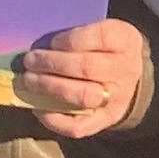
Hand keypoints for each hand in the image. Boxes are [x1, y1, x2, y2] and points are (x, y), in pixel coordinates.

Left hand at [19, 18, 146, 139]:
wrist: (128, 77)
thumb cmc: (103, 48)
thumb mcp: (99, 31)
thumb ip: (75, 33)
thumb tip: (39, 46)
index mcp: (125, 41)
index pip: (101, 37)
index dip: (72, 40)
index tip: (53, 42)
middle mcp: (126, 70)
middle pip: (88, 68)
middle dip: (53, 64)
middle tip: (30, 60)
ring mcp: (117, 99)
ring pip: (83, 96)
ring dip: (51, 87)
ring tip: (30, 80)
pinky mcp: (105, 120)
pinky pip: (78, 126)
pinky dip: (54, 119)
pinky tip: (39, 107)